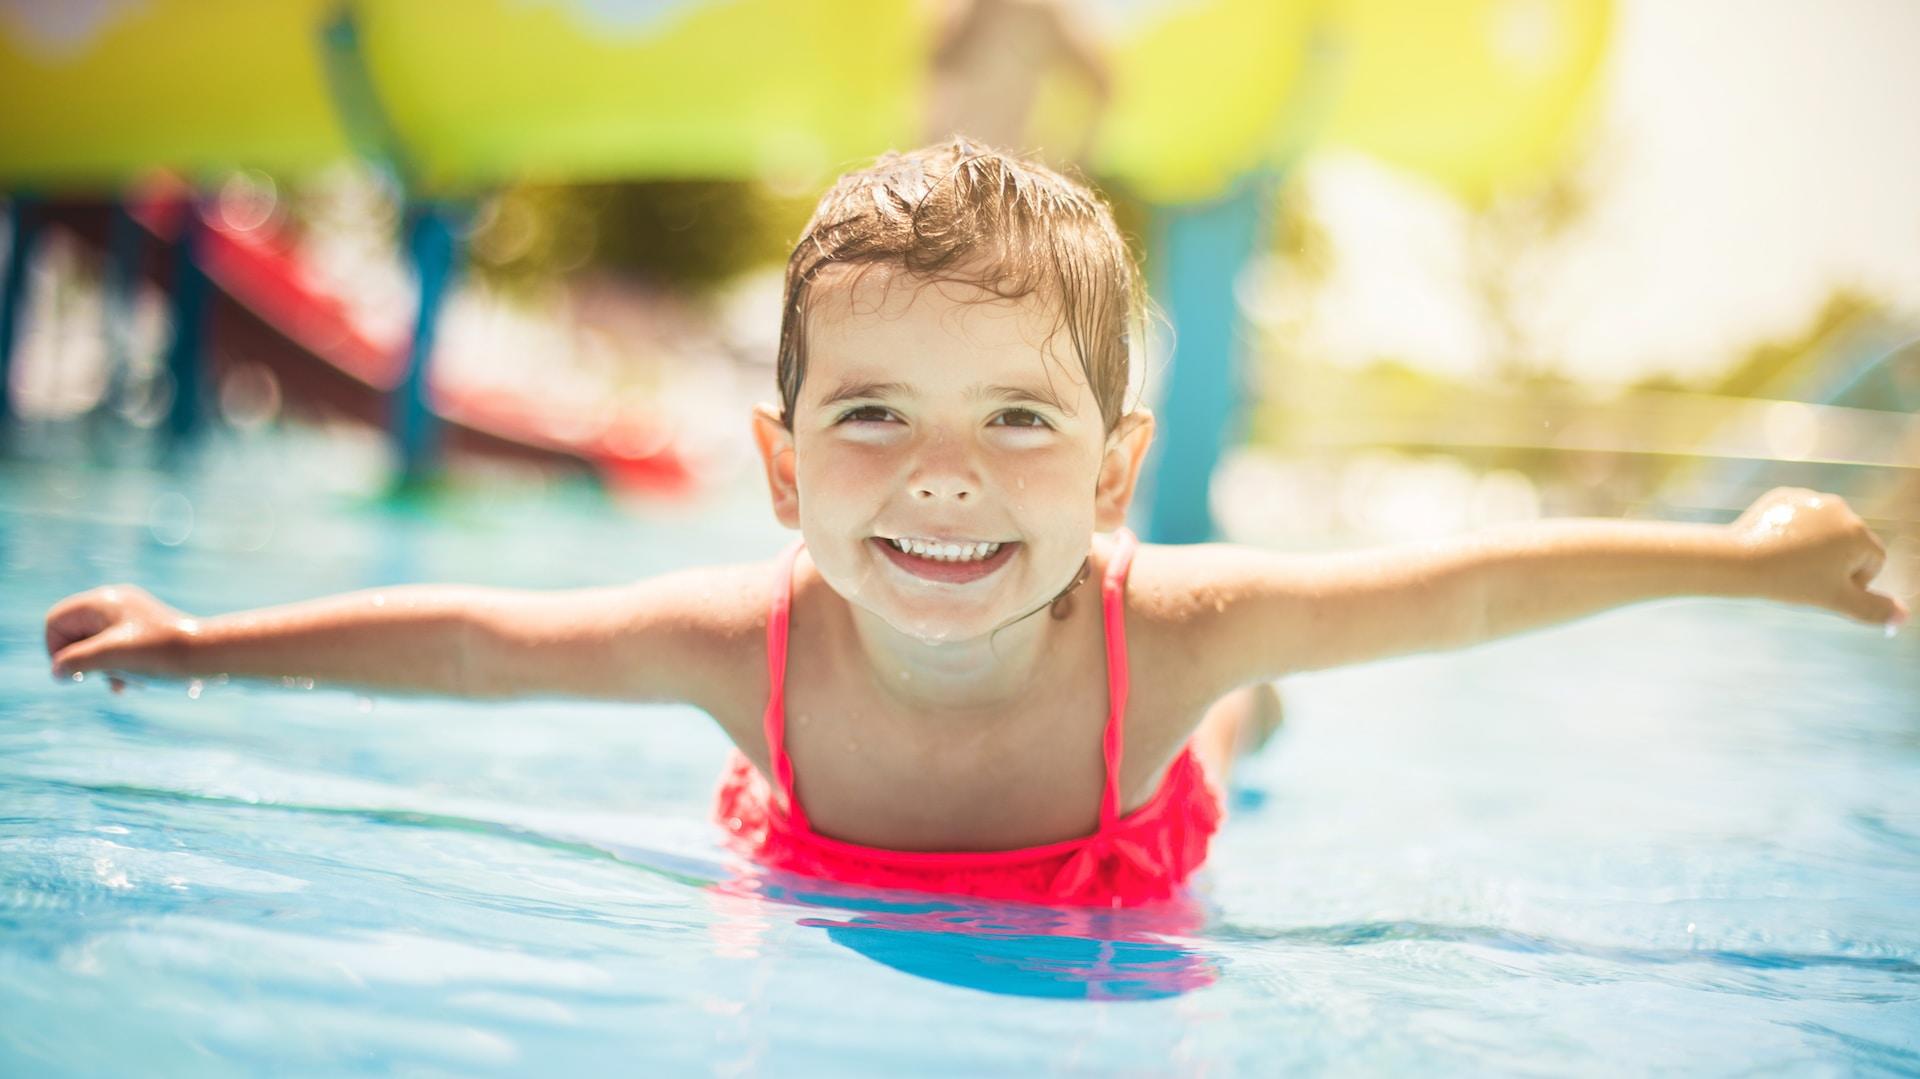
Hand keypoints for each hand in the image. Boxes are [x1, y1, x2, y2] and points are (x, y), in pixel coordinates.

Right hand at [45, 585, 191, 691]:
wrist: (208, 655)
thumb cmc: (159, 653)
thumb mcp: (109, 658)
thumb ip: (74, 662)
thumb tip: (58, 670)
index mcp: (103, 601)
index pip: (56, 621)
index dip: (56, 648)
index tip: (73, 670)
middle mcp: (115, 603)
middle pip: (76, 635)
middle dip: (86, 661)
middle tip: (106, 675)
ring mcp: (131, 616)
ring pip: (97, 647)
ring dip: (105, 669)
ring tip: (126, 681)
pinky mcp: (145, 632)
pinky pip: (117, 651)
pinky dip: (119, 668)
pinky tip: (132, 684)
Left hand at [1728, 488, 1908, 629]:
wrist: (1739, 560)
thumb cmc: (1790, 581)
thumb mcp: (1835, 599)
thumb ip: (1873, 609)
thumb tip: (1903, 618)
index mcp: (1857, 531)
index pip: (1873, 561)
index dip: (1853, 580)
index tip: (1823, 584)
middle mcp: (1839, 508)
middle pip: (1850, 544)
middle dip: (1834, 562)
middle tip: (1803, 574)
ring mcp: (1810, 499)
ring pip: (1823, 531)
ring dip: (1814, 547)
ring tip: (1788, 560)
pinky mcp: (1784, 497)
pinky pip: (1798, 519)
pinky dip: (1791, 532)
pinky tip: (1775, 543)